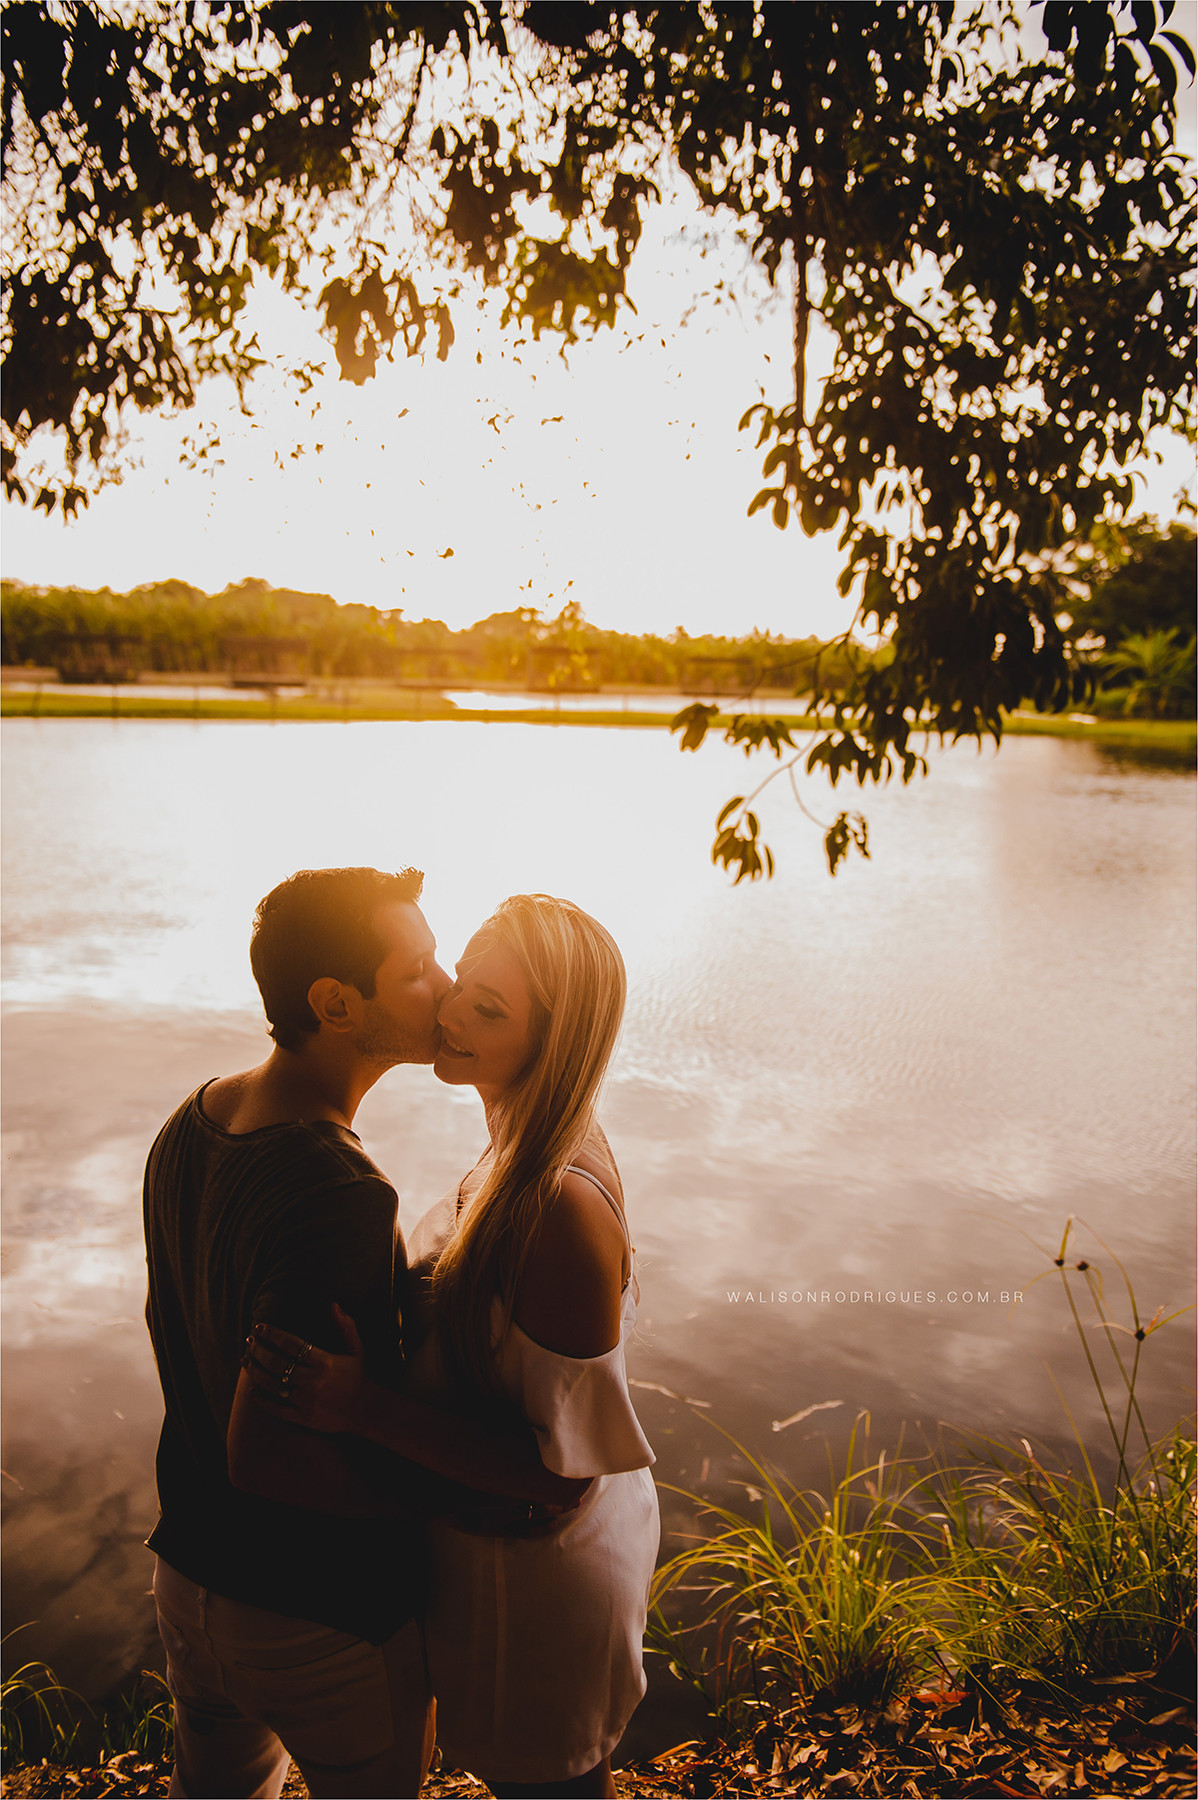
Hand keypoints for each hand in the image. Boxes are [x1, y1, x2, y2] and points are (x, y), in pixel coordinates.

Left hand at [245, 1304, 365, 1433]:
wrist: (364, 1409)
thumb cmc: (357, 1375)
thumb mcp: (356, 1348)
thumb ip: (346, 1326)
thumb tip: (333, 1305)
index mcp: (325, 1362)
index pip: (292, 1344)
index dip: (273, 1334)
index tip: (260, 1327)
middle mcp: (313, 1381)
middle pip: (278, 1363)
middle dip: (259, 1350)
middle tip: (248, 1341)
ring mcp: (306, 1401)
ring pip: (274, 1384)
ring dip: (256, 1371)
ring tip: (245, 1360)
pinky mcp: (303, 1418)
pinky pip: (277, 1409)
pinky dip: (262, 1400)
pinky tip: (252, 1390)